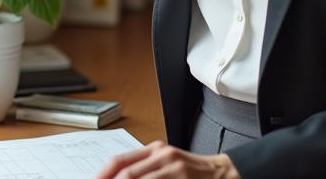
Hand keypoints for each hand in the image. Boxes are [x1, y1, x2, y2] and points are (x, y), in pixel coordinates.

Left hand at [93, 141, 239, 178]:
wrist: (223, 174)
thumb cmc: (191, 173)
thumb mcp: (166, 164)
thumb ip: (143, 170)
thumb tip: (117, 177)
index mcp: (154, 149)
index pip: (119, 161)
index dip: (102, 175)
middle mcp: (162, 155)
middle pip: (126, 174)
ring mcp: (174, 168)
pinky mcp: (182, 178)